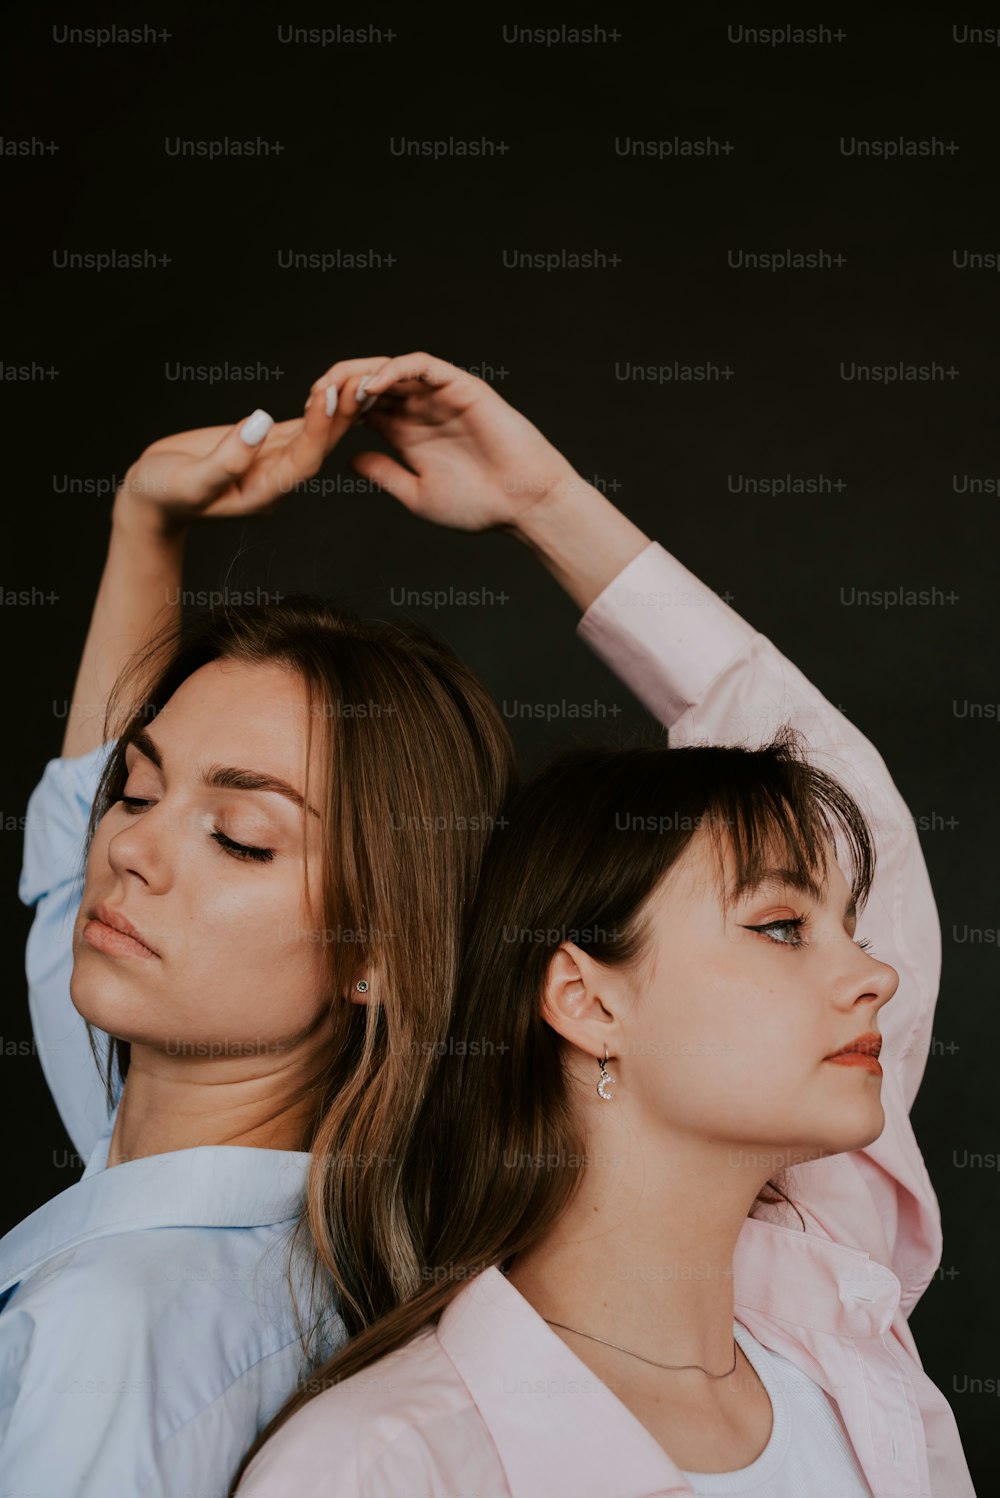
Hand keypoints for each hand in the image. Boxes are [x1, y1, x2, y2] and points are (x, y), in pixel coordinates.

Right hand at [113, 358, 391, 535]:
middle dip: (341, 414)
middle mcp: (274, 479)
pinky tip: (336, 387)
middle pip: (317, 446)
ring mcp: (270, 461)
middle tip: (363, 381)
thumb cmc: (162, 495)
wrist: (149, 499)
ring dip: (336, 407)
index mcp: (262, 493)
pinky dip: (315, 406)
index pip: (301, 461)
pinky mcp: (261, 444)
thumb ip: (225, 459)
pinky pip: (296, 425)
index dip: (318, 429)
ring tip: (359, 378)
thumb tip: (259, 423)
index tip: (327, 396)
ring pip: (311, 433)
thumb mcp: (189, 482)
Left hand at [308, 352, 580, 533]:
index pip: (361, 408)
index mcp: (406, 433)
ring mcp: (438, 395)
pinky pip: (422, 366)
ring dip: (360, 374)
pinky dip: (394, 369)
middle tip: (312, 397)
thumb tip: (347, 460)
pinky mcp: (459, 386)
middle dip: (337, 385)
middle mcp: (419, 409)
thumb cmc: (478, 506)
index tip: (308, 420)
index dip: (333, 409)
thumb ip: (383, 473)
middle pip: (369, 382)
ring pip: (390, 368)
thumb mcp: (415, 494)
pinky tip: (372, 385)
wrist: (522, 504)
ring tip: (337, 390)